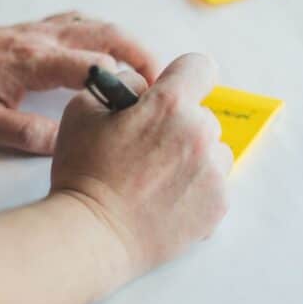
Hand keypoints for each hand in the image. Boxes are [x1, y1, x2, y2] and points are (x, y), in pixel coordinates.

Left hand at [0, 12, 158, 153]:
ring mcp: (39, 28)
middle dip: (140, 53)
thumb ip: (24, 134)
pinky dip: (103, 32)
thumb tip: (66, 143)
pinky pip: (80, 22)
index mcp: (34, 60)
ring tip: (146, 67)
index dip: (124, 81)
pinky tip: (111, 49)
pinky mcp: (34, 28)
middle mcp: (42, 37)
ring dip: (126, 41)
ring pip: (96, 23)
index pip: (94, 63)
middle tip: (162, 80)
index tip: (141, 103)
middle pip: (107, 33)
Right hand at [51, 53, 232, 287]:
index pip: (200, 68)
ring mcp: (213, 172)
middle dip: (179, 126)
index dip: (182, 77)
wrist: (93, 235)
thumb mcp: (84, 110)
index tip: (170, 93)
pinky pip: (215, 184)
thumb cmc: (83, 174)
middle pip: (203, 115)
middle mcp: (199, 134)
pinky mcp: (218, 204)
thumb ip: (121, 86)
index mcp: (169, 105)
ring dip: (193, 158)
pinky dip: (196, 189)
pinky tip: (166, 200)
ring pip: (214, 151)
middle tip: (148, 150)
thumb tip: (145, 87)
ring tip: (157, 179)